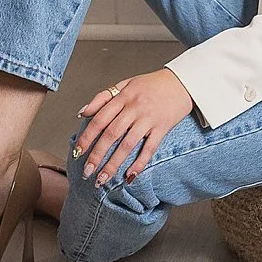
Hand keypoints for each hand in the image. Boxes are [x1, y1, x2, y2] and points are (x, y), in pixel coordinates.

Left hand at [73, 68, 193, 186]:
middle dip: (97, 156)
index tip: (78, 152)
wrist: (184, 81)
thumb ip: (104, 97)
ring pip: (128, 145)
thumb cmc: (153, 84)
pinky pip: (149, 148)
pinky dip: (139, 163)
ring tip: (102, 179)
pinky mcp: (163, 127)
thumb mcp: (127, 83)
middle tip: (86, 173)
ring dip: (113, 164)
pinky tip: (129, 177)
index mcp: (124, 96)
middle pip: (111, 134)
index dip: (87, 137)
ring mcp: (149, 118)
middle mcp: (135, 107)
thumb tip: (82, 113)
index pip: (100, 119)